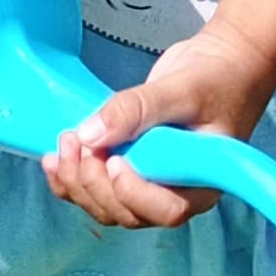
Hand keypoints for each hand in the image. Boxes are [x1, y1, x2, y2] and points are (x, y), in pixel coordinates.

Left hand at [42, 23, 275, 233]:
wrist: (222, 63)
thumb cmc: (217, 78)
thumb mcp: (181, 89)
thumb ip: (137, 110)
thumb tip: (91, 135)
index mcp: (201, 183)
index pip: (165, 209)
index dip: (133, 194)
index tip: (115, 160)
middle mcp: (174, 191)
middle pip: (127, 213)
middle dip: (95, 184)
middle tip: (78, 142)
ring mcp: (149, 182)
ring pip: (104, 205)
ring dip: (77, 182)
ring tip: (64, 144)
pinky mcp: (129, 167)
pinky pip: (94, 188)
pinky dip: (70, 179)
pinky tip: (54, 159)